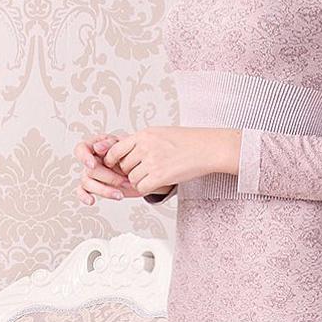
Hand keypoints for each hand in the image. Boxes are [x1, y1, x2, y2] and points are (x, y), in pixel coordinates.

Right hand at [73, 132, 132, 205]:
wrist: (143, 168)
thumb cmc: (133, 153)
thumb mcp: (127, 144)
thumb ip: (111, 144)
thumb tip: (97, 147)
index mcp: (97, 145)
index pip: (81, 149)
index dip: (84, 157)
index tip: (92, 165)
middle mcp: (92, 160)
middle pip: (89, 170)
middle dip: (108, 178)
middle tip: (125, 182)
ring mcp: (91, 174)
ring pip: (87, 182)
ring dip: (104, 190)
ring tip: (120, 194)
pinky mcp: (94, 186)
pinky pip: (82, 191)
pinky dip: (85, 197)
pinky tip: (92, 201)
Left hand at [101, 126, 239, 195]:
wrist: (208, 148)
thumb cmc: (190, 141)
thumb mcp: (162, 133)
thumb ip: (143, 141)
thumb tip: (128, 151)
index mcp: (144, 135)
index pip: (116, 149)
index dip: (112, 160)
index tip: (115, 165)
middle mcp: (145, 146)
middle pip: (123, 166)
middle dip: (130, 172)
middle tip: (142, 172)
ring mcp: (152, 161)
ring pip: (132, 179)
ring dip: (140, 181)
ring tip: (154, 176)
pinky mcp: (160, 175)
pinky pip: (142, 187)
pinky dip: (147, 188)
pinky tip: (157, 183)